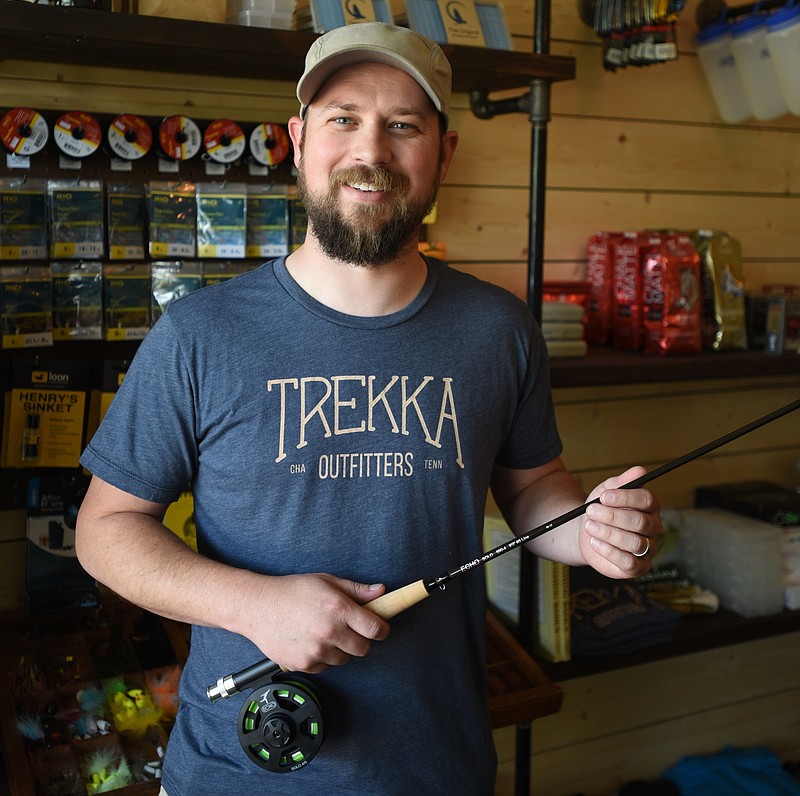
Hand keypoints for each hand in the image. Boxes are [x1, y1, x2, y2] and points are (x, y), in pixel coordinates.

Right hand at [240, 573, 389, 673]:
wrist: (258, 606)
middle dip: (361, 640)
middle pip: (363, 649)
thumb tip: (380, 592)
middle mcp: (329, 632)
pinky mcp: (303, 664)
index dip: (382, 629)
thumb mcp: (326, 581)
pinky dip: (322, 658)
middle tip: (349, 629)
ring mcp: (316, 651)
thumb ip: (356, 589)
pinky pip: (324, 667)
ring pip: (343, 659)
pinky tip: (310, 641)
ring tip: (324, 632)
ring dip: (339, 649)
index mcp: (339, 609)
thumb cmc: (291, 591)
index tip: (379, 628)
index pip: (376, 629)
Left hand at [579, 466, 662, 578]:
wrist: (586, 531)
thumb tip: (639, 470)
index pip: (647, 500)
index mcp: (650, 507)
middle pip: (641, 522)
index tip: (604, 496)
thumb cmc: (600, 510)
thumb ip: (622, 482)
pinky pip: (629, 562)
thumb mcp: (606, 492)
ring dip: (608, 533)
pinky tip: (595, 542)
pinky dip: (608, 551)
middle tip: (591, 511)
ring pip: (635, 542)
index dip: (625, 497)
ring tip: (590, 526)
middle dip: (613, 516)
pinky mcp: (638, 567)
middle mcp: (653, 528)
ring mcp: (648, 549)